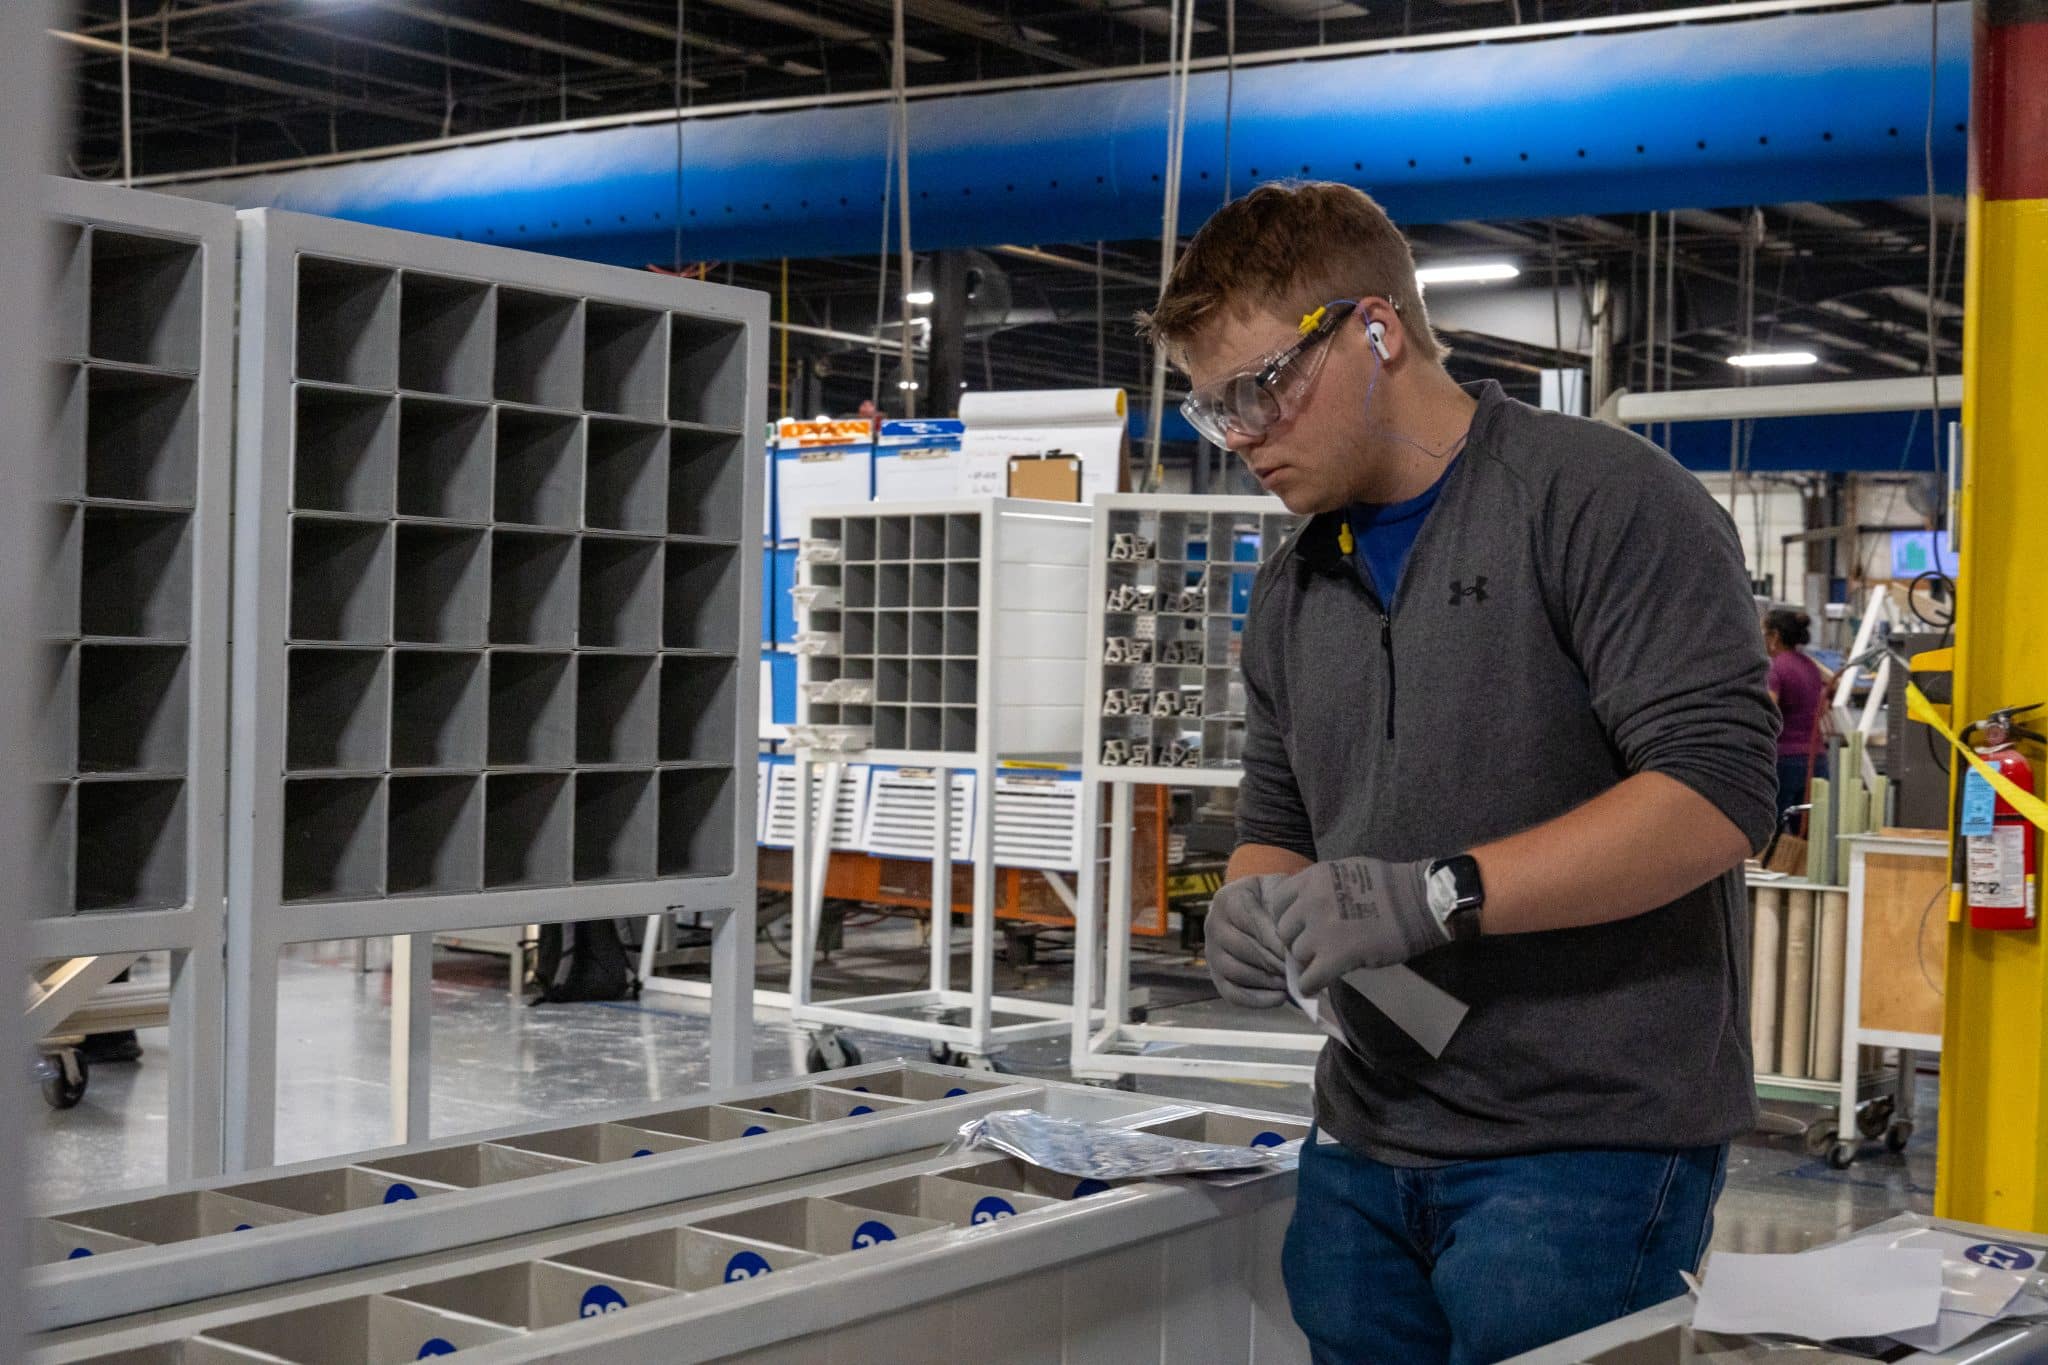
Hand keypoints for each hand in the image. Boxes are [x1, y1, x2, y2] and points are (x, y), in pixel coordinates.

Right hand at [1203, 874, 1291, 1008]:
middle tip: (1300, 972)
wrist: (1257, 906)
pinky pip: (1232, 994)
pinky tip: (1280, 998)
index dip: (1277, 942)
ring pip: (1236, 972)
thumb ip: (1284, 914)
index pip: (1253, 924)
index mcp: (1228, 900)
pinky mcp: (1216, 975)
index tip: (1299, 953)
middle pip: (1244, 950)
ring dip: (1267, 981)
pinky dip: (1257, 1000)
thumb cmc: (1273, 899)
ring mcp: (1211, 951)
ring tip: (1291, 982)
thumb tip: (1292, 949)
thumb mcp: (1279, 894)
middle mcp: (1213, 925)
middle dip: (1275, 963)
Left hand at [1272, 856, 1443, 994]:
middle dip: (1297, 940)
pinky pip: (1309, 978)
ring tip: (1325, 962)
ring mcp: (1322, 930)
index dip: (1288, 916)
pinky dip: (1310, 985)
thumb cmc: (1389, 884)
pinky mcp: (1336, 956)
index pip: (1279, 901)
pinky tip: (1317, 985)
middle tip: (1315, 946)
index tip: (1300, 926)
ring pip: (1297, 954)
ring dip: (1308, 961)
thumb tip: (1304, 904)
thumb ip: (1319, 886)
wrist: (1419, 902)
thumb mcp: (1344, 870)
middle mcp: (1311, 901)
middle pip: (1285, 930)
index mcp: (1313, 878)